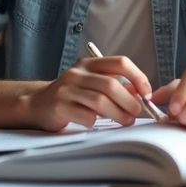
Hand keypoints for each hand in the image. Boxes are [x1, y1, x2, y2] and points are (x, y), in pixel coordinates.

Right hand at [25, 56, 151, 131]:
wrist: (38, 104)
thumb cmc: (72, 95)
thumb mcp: (92, 84)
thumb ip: (115, 85)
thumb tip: (141, 94)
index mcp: (89, 64)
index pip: (120, 62)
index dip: (138, 77)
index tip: (147, 94)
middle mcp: (77, 73)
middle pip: (111, 85)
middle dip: (129, 101)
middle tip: (137, 112)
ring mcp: (67, 89)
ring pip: (100, 101)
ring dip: (118, 113)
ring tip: (126, 121)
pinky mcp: (59, 106)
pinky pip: (85, 115)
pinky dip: (96, 121)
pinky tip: (97, 124)